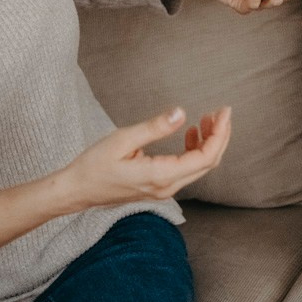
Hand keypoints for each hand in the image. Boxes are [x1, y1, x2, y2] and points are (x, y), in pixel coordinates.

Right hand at [68, 105, 231, 208]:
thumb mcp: (123, 139)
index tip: (224, 111)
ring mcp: (164, 189)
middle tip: (220, 111)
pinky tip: (190, 133)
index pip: (205, 157)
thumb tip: (181, 113)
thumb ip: (155, 127)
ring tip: (207, 119)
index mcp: (161, 176)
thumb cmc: (95, 165)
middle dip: (219, 136)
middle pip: (208, 163)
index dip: (219, 133)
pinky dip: (194, 150)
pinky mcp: (160, 186)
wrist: (78, 189)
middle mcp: (167, 187)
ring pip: (199, 167)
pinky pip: (187, 169)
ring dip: (208, 142)